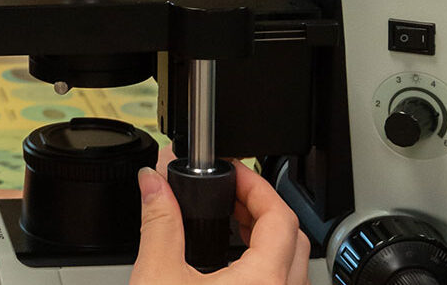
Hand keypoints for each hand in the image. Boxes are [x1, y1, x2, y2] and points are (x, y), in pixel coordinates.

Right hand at [129, 159, 309, 283]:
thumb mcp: (157, 275)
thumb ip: (159, 223)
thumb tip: (153, 183)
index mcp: (264, 281)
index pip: (280, 216)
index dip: (255, 184)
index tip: (231, 172)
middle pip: (294, 237)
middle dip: (262, 206)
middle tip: (230, 192)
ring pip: (293, 266)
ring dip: (267, 237)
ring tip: (232, 222)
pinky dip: (265, 265)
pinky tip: (234, 263)